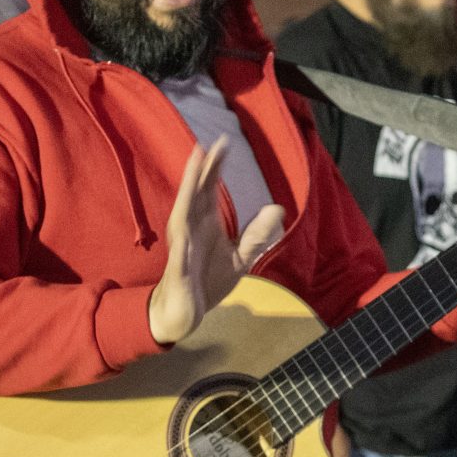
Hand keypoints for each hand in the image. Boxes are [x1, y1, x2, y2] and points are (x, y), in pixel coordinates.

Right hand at [148, 137, 285, 344]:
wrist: (187, 313)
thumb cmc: (208, 281)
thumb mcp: (240, 258)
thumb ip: (256, 235)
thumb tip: (277, 209)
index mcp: (205, 224)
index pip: (209, 189)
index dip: (215, 168)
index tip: (224, 143)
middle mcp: (191, 228)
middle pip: (196, 192)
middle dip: (202, 168)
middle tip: (212, 143)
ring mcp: (183, 246)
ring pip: (184, 211)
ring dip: (188, 188)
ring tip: (194, 165)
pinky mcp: (179, 267)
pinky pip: (180, 248)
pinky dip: (182, 231)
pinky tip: (184, 217)